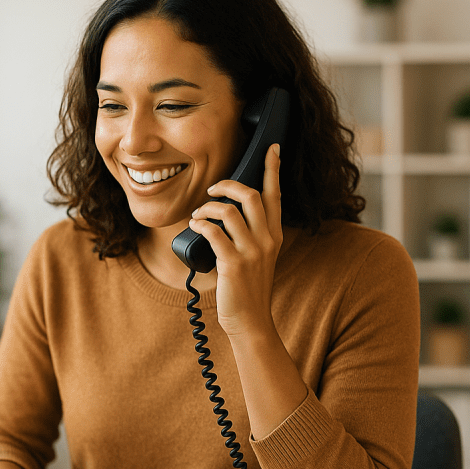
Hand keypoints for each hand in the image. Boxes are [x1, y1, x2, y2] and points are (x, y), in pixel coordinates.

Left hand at [187, 143, 281, 337]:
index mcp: (274, 235)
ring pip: (229, 211)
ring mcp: (251, 252)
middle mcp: (267, 240)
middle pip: (251, 195)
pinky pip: (213, 232)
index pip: (275, 194)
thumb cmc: (247, 288)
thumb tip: (227, 210)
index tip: (272, 148)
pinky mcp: (233, 264)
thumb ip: (251, 234)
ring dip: (207, 209)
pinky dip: (199, 225)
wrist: (250, 320)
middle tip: (211, 192)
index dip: (273, 169)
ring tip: (198, 216)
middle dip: (227, 185)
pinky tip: (194, 227)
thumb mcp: (258, 257)